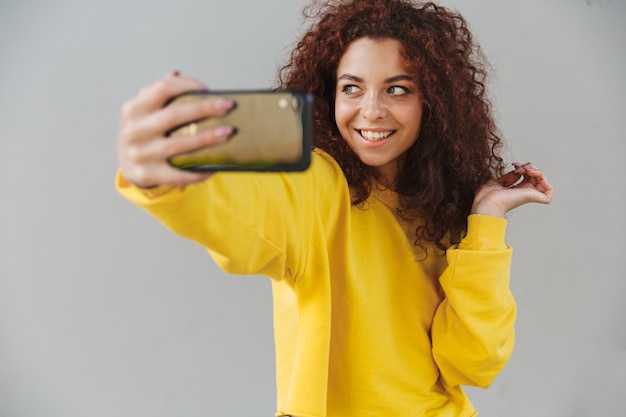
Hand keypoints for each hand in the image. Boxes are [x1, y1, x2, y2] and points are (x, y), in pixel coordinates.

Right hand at [117, 71, 235, 187]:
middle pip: (174, 115)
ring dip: (207, 138)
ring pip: (179, 144)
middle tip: (228, 106)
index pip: (163, 88)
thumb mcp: (143, 111)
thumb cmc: (143, 132)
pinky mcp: (147, 174)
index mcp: (134, 109)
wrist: (127, 165)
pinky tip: (214, 166)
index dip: (187, 85)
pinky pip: (178, 175)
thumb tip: (176, 73)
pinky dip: (198, 171)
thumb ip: (158, 92)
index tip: (208, 89)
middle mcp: (134, 130)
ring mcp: (139, 154)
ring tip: (228, 132)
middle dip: (205, 108)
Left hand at [471, 162, 553, 217]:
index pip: (526, 175)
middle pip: (535, 176)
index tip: (514, 165)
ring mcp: (528, 194)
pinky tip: (536, 178)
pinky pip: (549, 192)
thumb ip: (510, 176)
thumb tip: (519, 170)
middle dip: (530, 166)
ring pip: (543, 180)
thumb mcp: (498, 181)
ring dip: (537, 171)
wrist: (487, 202)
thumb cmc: (487, 196)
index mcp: (514, 190)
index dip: (523, 167)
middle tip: (520, 168)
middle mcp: (522, 192)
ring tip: (527, 171)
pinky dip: (547, 183)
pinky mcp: (532, 197)